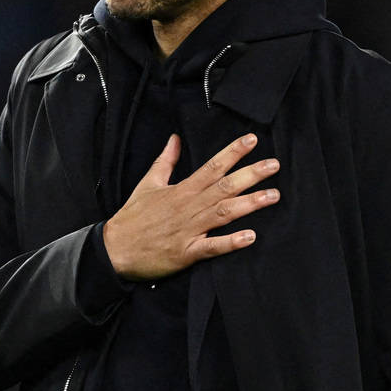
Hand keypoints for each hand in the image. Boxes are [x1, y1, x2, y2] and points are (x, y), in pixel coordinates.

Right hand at [102, 133, 279, 280]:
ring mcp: (189, 230)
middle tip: (274, 165)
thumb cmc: (133, 217)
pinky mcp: (187, 252)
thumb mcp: (147, 184)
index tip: (252, 140)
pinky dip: (230, 242)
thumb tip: (174, 138)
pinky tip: (250, 237)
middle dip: (251, 174)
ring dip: (249, 204)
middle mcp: (188, 206)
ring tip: (273, 196)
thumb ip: (165, 161)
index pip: (212, 166)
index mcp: (181, 189)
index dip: (233, 152)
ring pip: (224, 213)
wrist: (115, 249)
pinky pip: (212, 247)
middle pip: (224, 187)